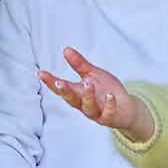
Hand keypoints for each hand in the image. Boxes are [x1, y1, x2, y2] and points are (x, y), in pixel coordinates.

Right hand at [37, 47, 154, 142]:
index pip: (60, 87)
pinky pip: (107, 112)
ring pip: (88, 107)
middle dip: (65, 92)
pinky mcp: (110, 117)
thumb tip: (67, 50)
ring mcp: (96, 112)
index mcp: (77, 92)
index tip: (40, 74)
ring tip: (88, 84)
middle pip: (71, 99)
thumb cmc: (107, 91)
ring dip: (87, 96)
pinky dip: (108, 104)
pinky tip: (109, 96)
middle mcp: (84, 104)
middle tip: (60, 83)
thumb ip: (79, 64)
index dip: (50, 81)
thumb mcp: (93, 74)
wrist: (127, 108)